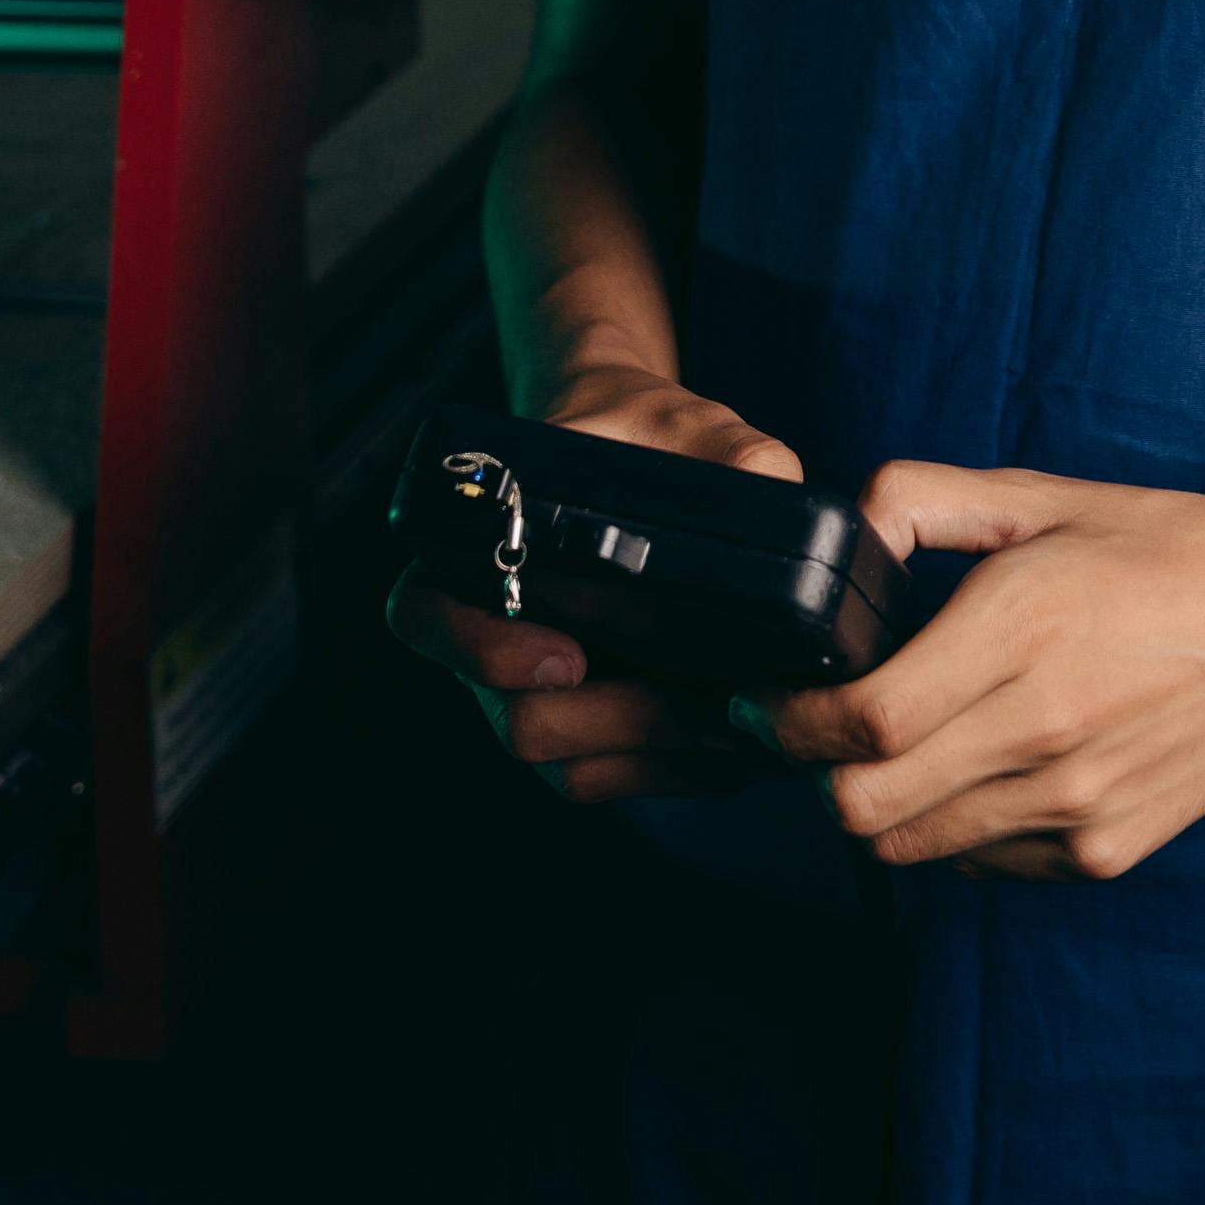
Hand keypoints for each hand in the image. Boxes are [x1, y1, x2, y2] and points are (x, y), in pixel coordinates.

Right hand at [386, 368, 803, 802]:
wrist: (645, 454)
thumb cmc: (648, 434)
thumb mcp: (690, 424)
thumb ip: (732, 453)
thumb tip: (779, 495)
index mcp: (479, 552)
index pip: (426, 615)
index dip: (481, 651)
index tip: (568, 655)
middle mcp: (491, 635)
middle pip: (515, 720)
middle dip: (611, 719)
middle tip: (692, 697)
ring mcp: (533, 693)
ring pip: (568, 768)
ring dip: (652, 753)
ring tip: (728, 715)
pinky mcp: (586, 734)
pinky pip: (614, 780)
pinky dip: (673, 773)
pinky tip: (734, 740)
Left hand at [764, 463, 1204, 882]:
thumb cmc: (1173, 551)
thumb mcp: (1045, 497)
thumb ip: (926, 501)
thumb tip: (848, 528)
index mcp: (1025, 627)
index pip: (862, 721)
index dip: (789, 720)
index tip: (768, 700)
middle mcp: (1047, 729)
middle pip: (865, 808)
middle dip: (815, 773)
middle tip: (812, 730)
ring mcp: (1079, 804)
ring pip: (914, 847)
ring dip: (882, 804)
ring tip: (898, 745)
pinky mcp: (1106, 852)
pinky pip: (984, 861)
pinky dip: (957, 824)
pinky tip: (984, 766)